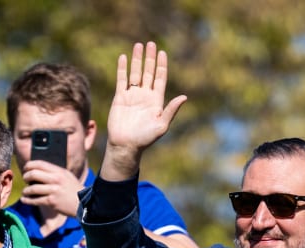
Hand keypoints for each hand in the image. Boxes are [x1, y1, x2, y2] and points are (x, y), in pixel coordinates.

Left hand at [19, 160, 85, 218]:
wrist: (84, 203)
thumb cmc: (73, 190)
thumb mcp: (66, 176)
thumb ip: (54, 172)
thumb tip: (38, 171)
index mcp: (59, 171)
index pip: (40, 164)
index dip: (29, 165)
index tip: (26, 168)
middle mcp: (56, 179)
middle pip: (33, 174)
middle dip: (26, 177)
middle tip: (25, 179)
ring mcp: (53, 191)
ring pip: (32, 188)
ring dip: (26, 190)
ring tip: (25, 192)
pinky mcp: (51, 202)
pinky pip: (35, 200)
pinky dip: (27, 200)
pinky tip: (24, 200)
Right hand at [99, 41, 187, 181]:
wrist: (126, 146)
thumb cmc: (145, 139)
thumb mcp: (162, 125)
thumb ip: (171, 110)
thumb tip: (184, 97)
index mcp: (156, 100)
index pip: (159, 78)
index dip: (161, 65)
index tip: (162, 53)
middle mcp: (144, 95)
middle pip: (148, 72)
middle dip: (150, 58)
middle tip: (151, 44)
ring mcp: (132, 96)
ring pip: (135, 73)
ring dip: (137, 60)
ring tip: (139, 45)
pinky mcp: (120, 98)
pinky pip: (121, 80)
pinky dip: (122, 69)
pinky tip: (123, 58)